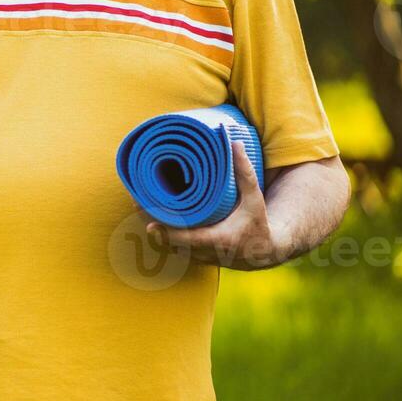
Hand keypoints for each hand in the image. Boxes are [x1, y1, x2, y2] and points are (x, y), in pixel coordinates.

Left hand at [146, 140, 287, 269]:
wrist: (264, 250)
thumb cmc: (258, 222)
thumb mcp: (254, 198)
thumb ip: (244, 173)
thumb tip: (235, 144)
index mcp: (219, 240)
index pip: (188, 240)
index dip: (168, 235)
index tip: (151, 226)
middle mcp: (205, 252)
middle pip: (170, 241)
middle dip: (153, 223)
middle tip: (137, 202)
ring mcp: (197, 256)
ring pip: (168, 245)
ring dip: (154, 228)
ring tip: (140, 204)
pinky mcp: (193, 256)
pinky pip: (171, 246)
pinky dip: (161, 234)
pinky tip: (149, 217)